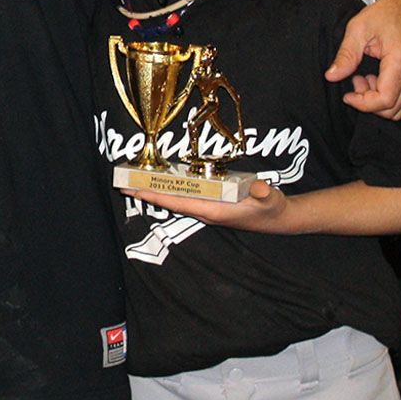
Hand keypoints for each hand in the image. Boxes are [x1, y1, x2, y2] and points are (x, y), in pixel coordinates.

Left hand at [127, 180, 291, 231]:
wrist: (278, 217)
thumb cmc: (271, 207)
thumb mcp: (270, 199)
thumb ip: (265, 193)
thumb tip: (260, 188)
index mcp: (212, 210)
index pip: (177, 203)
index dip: (156, 197)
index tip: (135, 192)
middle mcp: (205, 210)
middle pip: (170, 202)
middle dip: (147, 194)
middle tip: (122, 185)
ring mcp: (206, 207)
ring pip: (174, 199)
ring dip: (155, 191)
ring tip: (133, 181)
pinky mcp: (210, 203)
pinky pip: (184, 196)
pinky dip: (169, 189)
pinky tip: (159, 181)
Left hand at [324, 0, 400, 118]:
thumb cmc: (385, 13)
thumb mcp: (358, 28)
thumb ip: (346, 55)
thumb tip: (331, 77)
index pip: (385, 99)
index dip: (363, 103)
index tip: (347, 95)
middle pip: (393, 108)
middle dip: (369, 102)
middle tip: (355, 80)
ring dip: (379, 101)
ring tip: (365, 78)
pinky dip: (391, 97)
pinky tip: (377, 79)